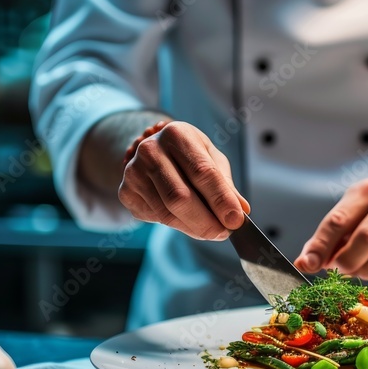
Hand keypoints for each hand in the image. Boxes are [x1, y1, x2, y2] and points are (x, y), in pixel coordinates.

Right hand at [118, 121, 249, 240]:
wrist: (155, 152)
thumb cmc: (188, 155)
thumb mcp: (212, 160)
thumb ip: (226, 185)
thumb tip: (241, 210)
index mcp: (176, 134)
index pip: (202, 172)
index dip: (221, 199)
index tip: (236, 220)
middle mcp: (150, 151)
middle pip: (179, 197)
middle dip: (206, 222)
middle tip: (224, 233)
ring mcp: (133, 172)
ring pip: (167, 214)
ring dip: (194, 228)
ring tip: (212, 230)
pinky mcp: (126, 193)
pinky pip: (157, 219)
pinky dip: (179, 226)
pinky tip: (189, 220)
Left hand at [295, 179, 367, 279]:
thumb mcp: (348, 218)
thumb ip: (325, 242)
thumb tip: (303, 264)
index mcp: (367, 191)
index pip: (338, 220)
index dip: (321, 247)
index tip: (309, 265)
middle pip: (367, 237)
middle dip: (350, 261)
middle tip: (344, 270)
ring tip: (364, 270)